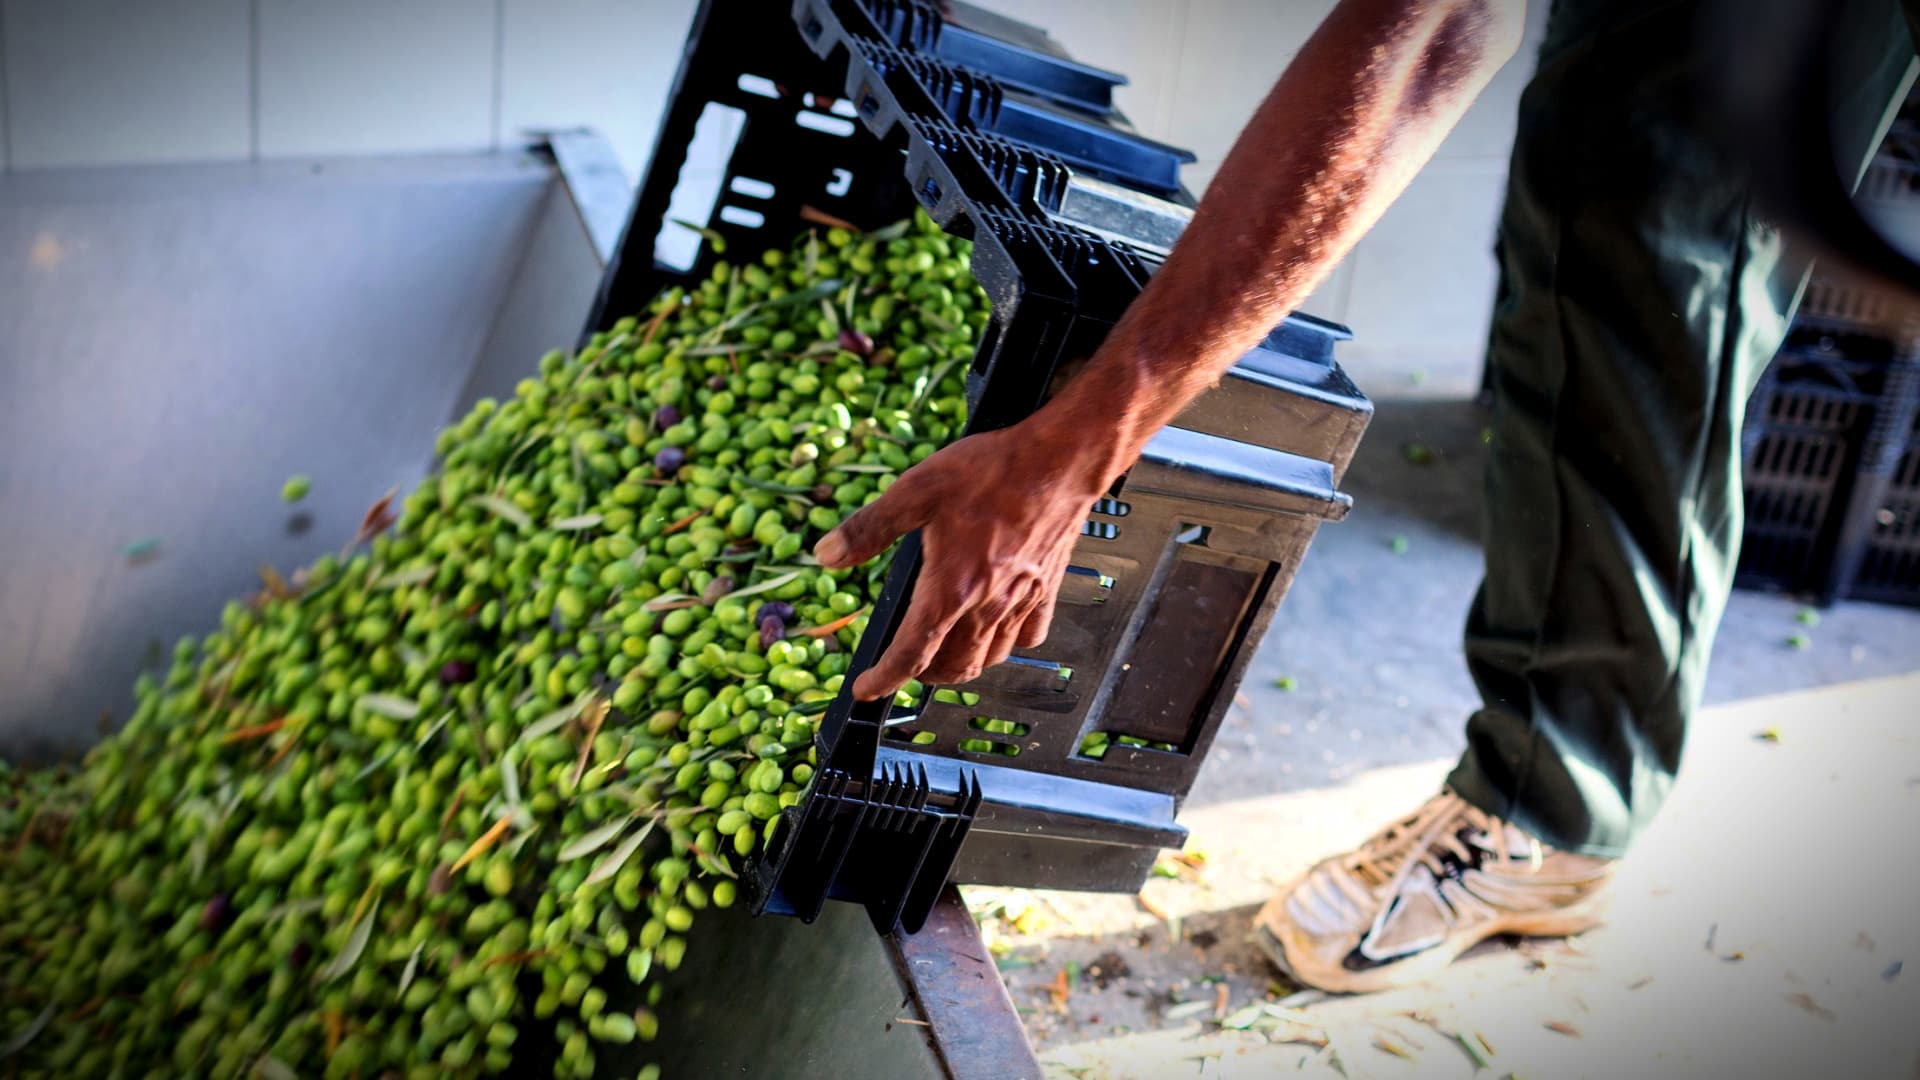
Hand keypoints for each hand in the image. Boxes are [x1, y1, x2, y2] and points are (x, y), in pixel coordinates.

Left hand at [813, 417, 1113, 700]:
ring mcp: (1021, 601)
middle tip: (905, 663)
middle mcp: (986, 605)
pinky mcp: (1046, 589)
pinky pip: (1029, 636)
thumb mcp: (916, 490)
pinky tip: (997, 627)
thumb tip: (825, 554)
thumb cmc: (991, 471)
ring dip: (964, 665)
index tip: (867, 688)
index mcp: (950, 588)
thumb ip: (869, 528)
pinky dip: (1008, 643)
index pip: (912, 655)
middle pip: (954, 668)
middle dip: (924, 675)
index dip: (884, 678)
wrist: (1060, 460)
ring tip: (945, 651)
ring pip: (991, 659)